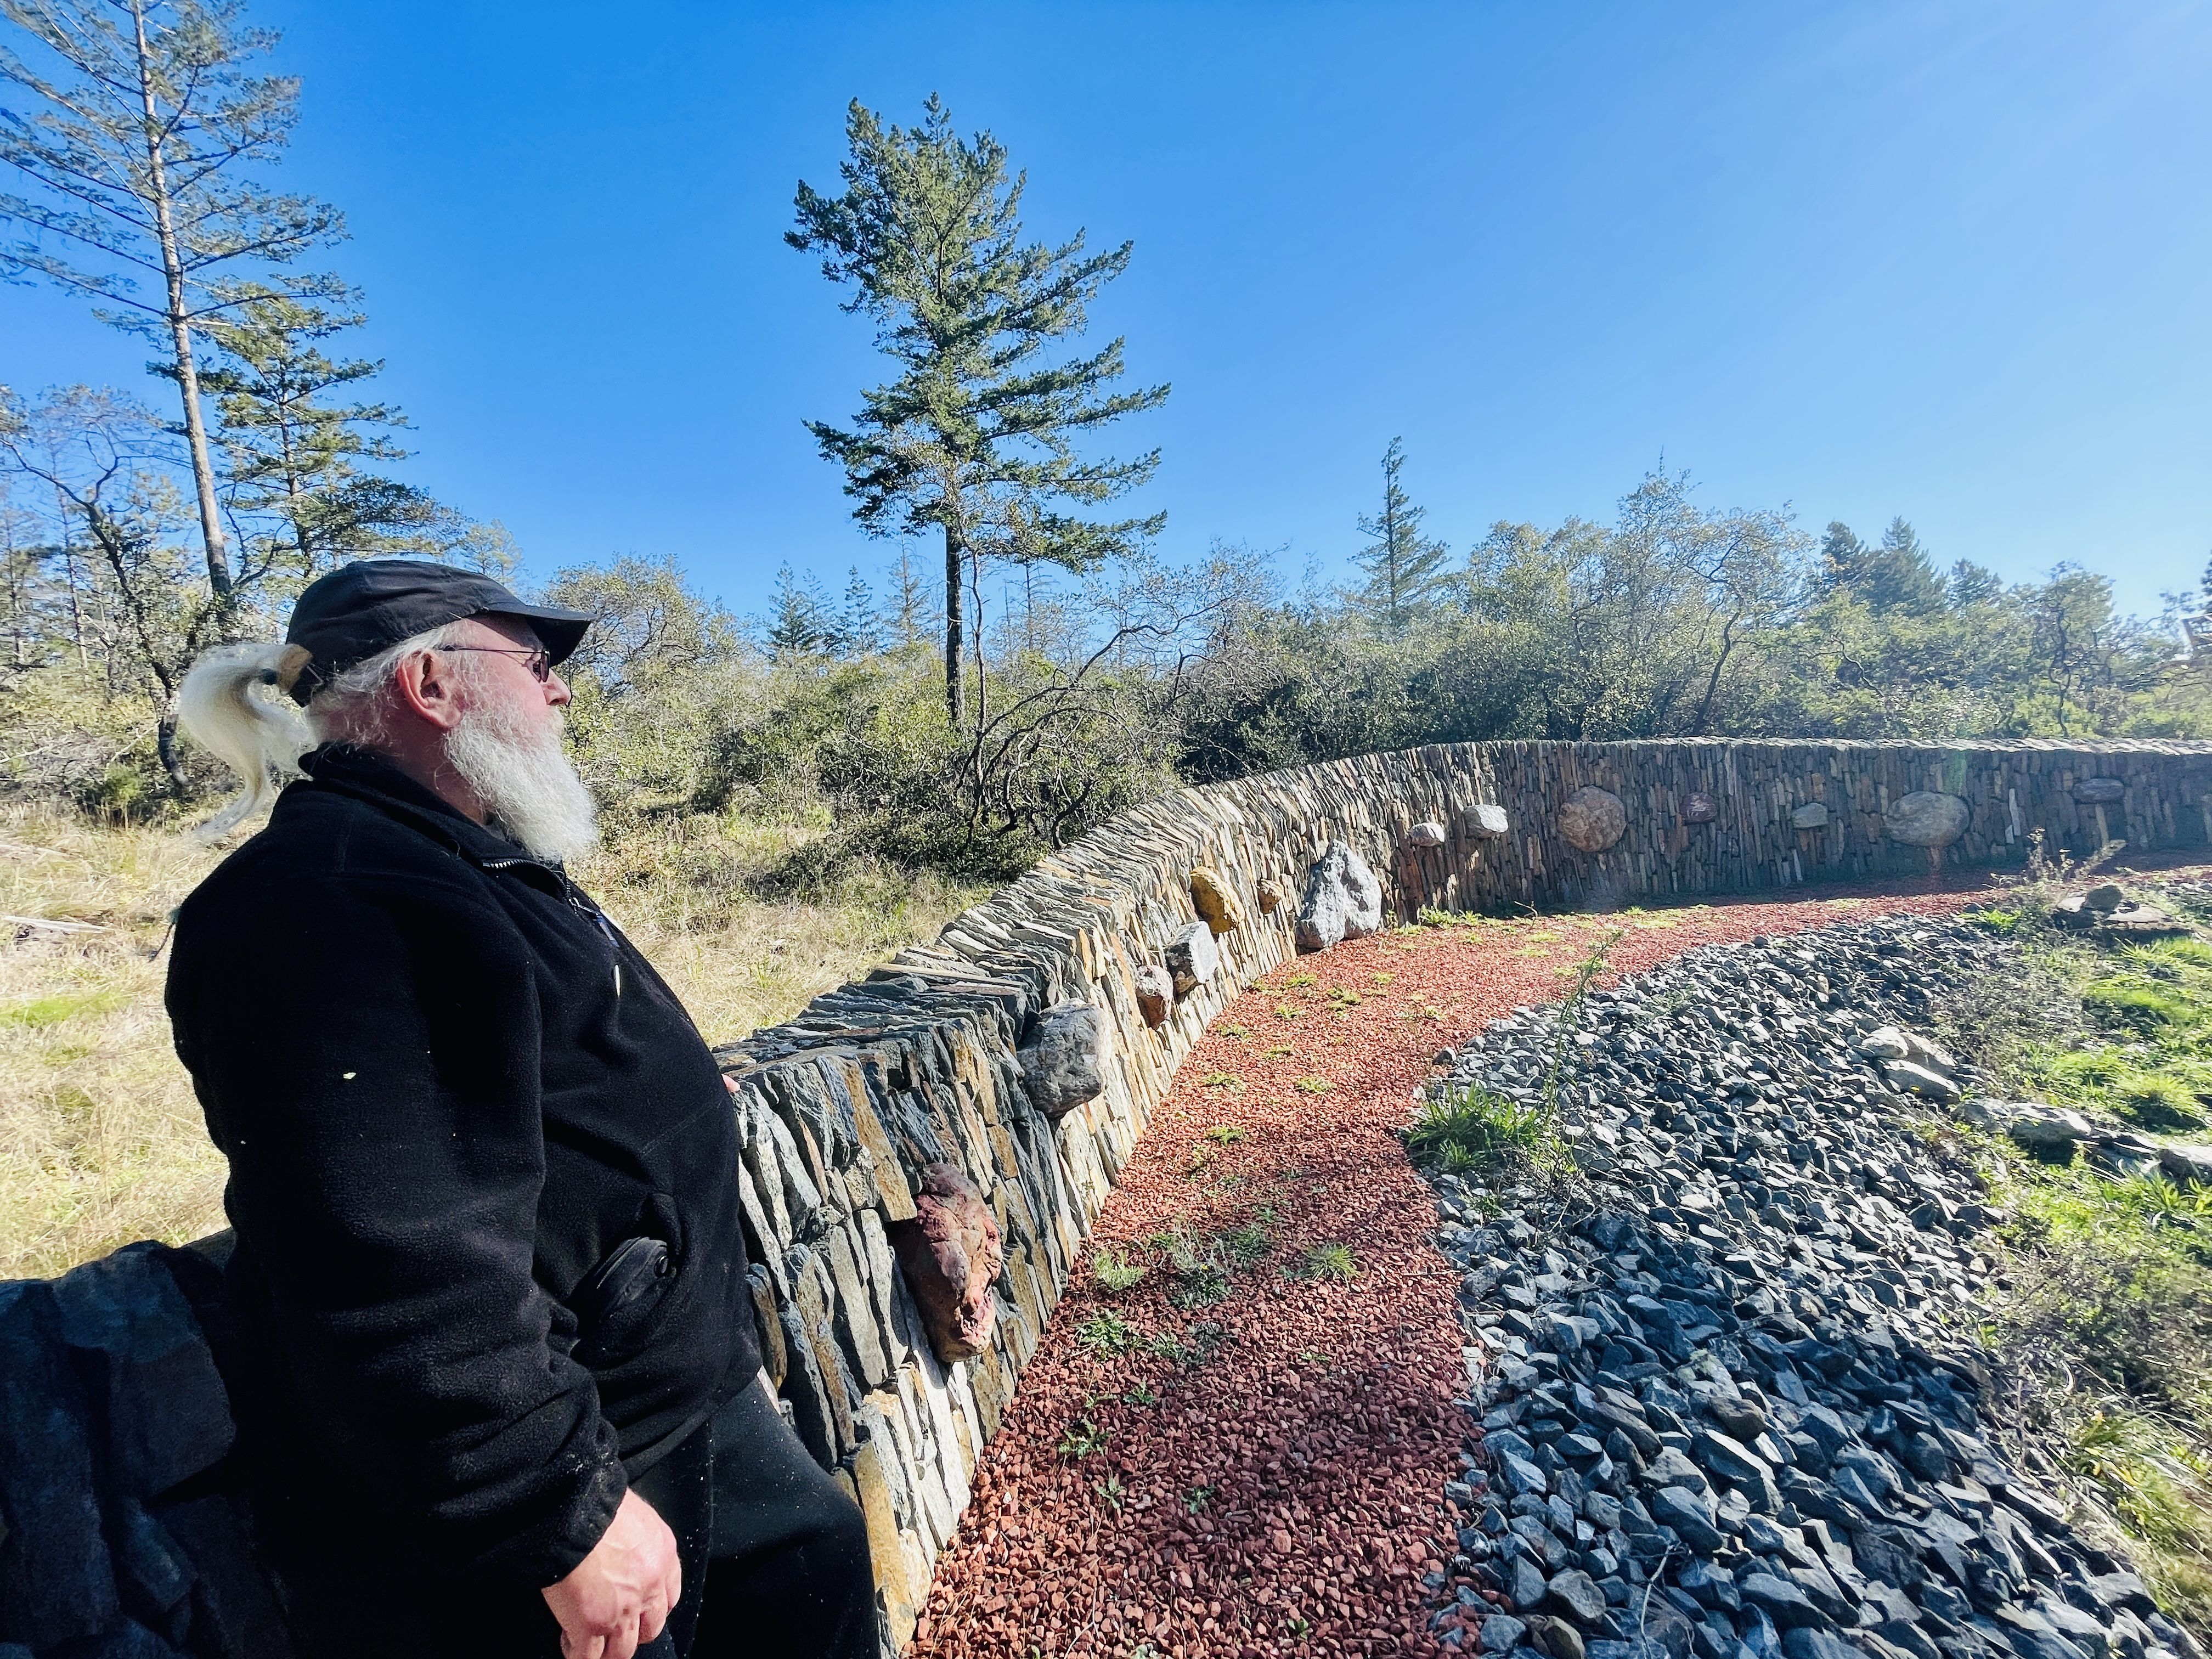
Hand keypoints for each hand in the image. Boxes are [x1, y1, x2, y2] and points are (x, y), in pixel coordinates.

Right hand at [541, 1489, 681, 1658]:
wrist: (571, 1508)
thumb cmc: (595, 1501)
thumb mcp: (632, 1514)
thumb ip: (634, 1539)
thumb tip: (621, 1548)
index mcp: (663, 1555)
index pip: (669, 1597)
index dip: (651, 1608)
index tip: (638, 1611)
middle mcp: (649, 1587)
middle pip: (650, 1629)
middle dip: (633, 1633)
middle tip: (615, 1629)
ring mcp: (622, 1611)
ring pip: (622, 1651)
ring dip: (608, 1651)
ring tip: (592, 1646)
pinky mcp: (591, 1625)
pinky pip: (588, 1656)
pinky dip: (578, 1655)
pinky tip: (570, 1645)